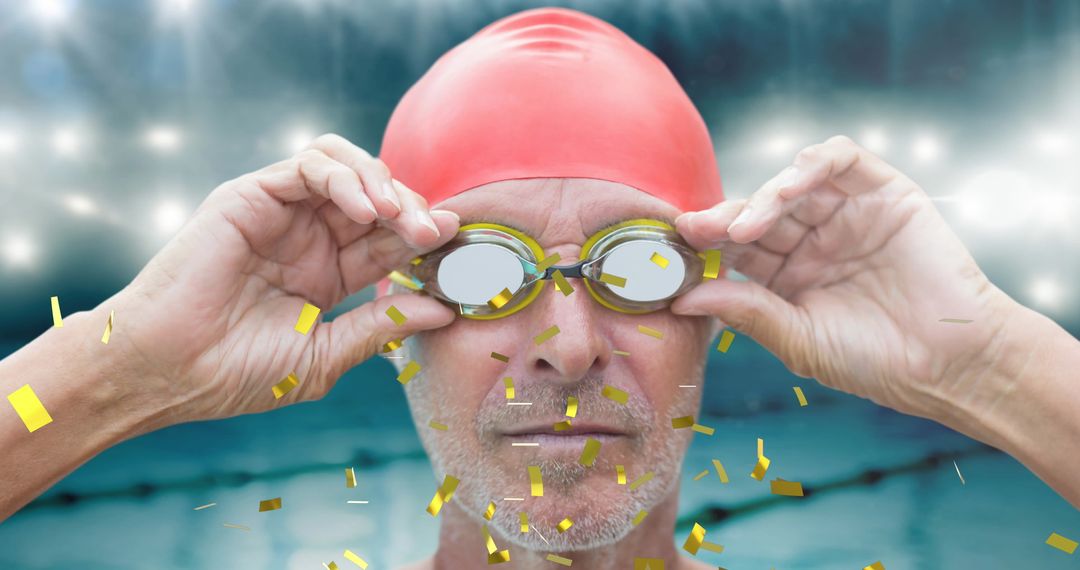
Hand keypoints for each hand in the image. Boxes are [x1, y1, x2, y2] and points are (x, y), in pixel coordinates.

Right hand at [106, 134, 458, 425]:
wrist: (170, 372)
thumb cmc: (237, 373)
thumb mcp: (326, 355)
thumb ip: (383, 326)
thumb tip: (444, 311)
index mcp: (328, 273)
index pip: (388, 242)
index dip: (424, 238)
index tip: (456, 244)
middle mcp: (309, 237)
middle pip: (377, 198)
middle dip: (413, 210)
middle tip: (435, 233)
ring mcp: (282, 213)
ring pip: (348, 167)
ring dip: (384, 184)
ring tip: (401, 218)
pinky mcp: (253, 195)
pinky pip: (310, 165)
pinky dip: (345, 177)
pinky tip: (364, 209)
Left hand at [672, 135, 1019, 417]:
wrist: (950, 363)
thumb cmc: (874, 360)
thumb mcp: (797, 338)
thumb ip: (744, 311)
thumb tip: (682, 297)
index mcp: (786, 274)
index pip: (736, 246)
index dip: (706, 242)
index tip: (675, 246)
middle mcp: (811, 238)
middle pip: (756, 210)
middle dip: (723, 218)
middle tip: (695, 230)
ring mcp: (846, 213)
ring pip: (791, 183)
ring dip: (763, 197)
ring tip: (743, 227)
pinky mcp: (883, 192)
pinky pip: (840, 159)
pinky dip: (811, 164)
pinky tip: (788, 189)